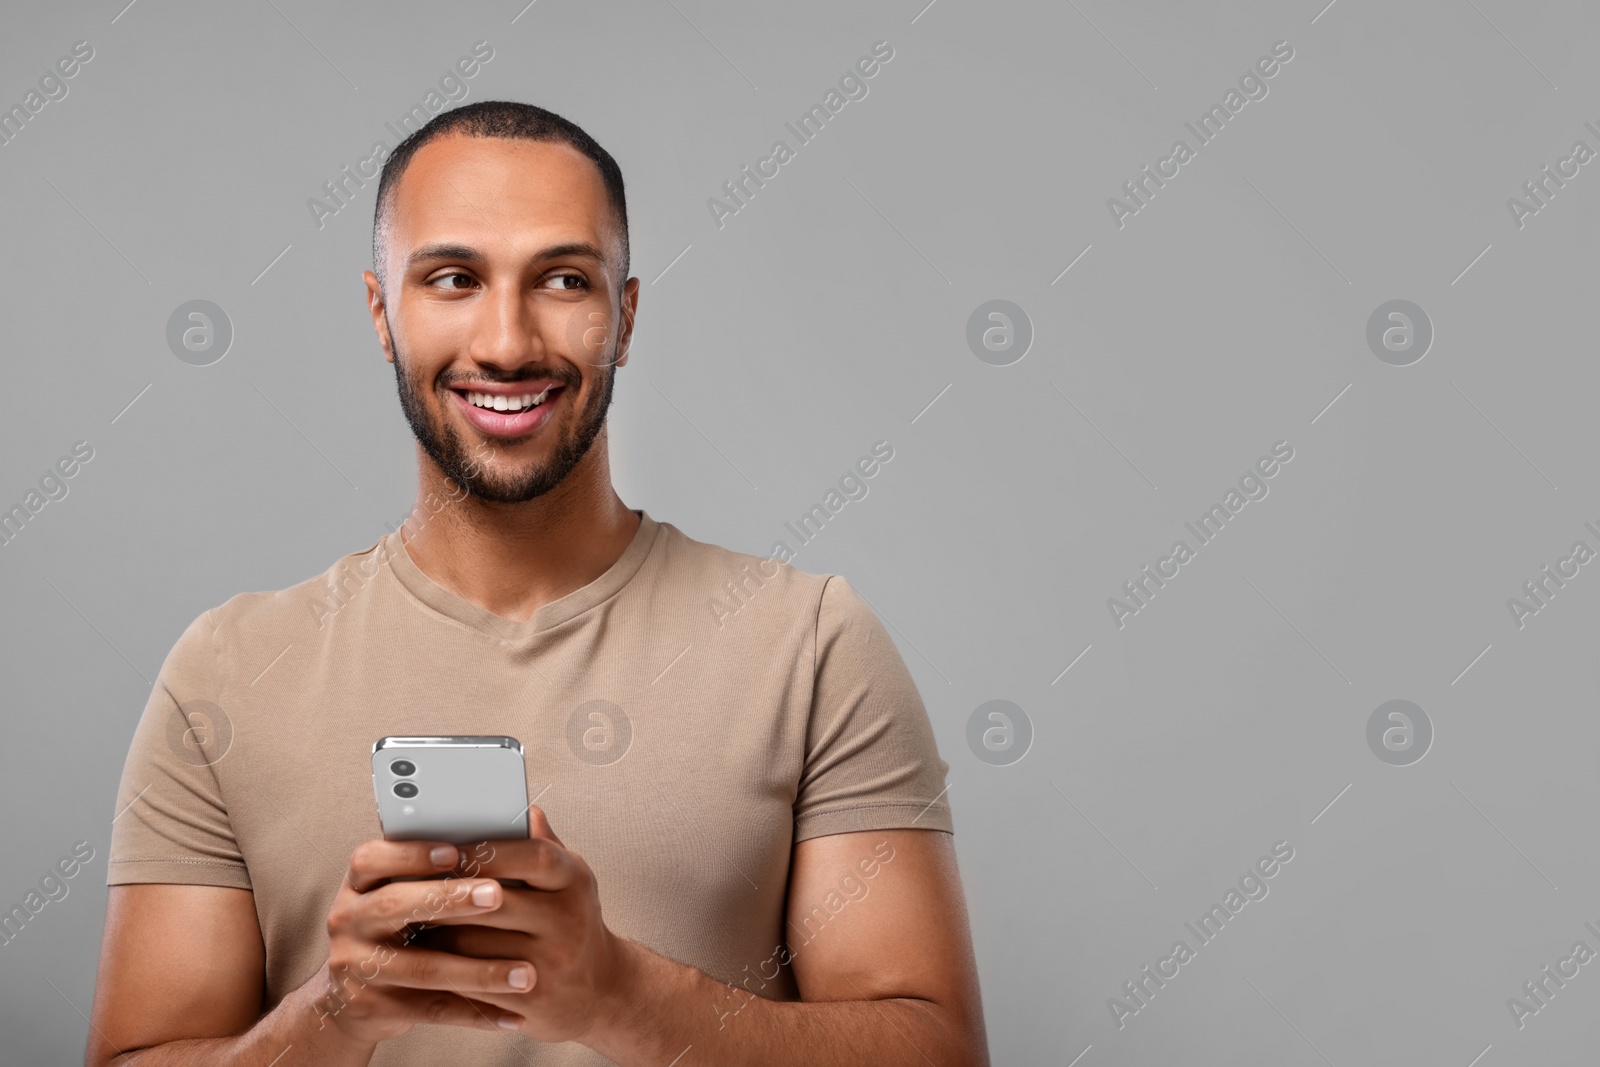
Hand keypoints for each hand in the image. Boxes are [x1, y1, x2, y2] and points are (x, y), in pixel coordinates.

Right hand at [315, 839, 532, 1041]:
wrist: (356, 997)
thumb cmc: (402, 927)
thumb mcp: (407, 892)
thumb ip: (444, 865)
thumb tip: (517, 825)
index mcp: (359, 883)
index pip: (372, 858)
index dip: (412, 853)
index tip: (455, 851)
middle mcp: (349, 920)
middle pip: (395, 905)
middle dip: (451, 899)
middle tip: (499, 896)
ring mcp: (355, 966)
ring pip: (423, 967)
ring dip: (480, 971)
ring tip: (526, 973)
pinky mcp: (372, 1007)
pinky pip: (432, 1009)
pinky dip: (477, 1013)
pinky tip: (514, 1015)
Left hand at [420, 806, 630, 1045]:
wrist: (599, 991)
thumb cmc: (572, 923)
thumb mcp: (566, 880)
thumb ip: (542, 844)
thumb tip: (521, 810)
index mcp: (575, 881)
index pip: (534, 856)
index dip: (489, 852)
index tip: (452, 850)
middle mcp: (568, 920)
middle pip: (493, 901)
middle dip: (447, 895)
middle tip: (408, 885)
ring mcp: (551, 962)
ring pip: (473, 944)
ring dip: (436, 933)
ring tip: (410, 921)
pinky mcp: (531, 999)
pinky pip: (473, 982)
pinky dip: (445, 970)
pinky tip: (428, 958)